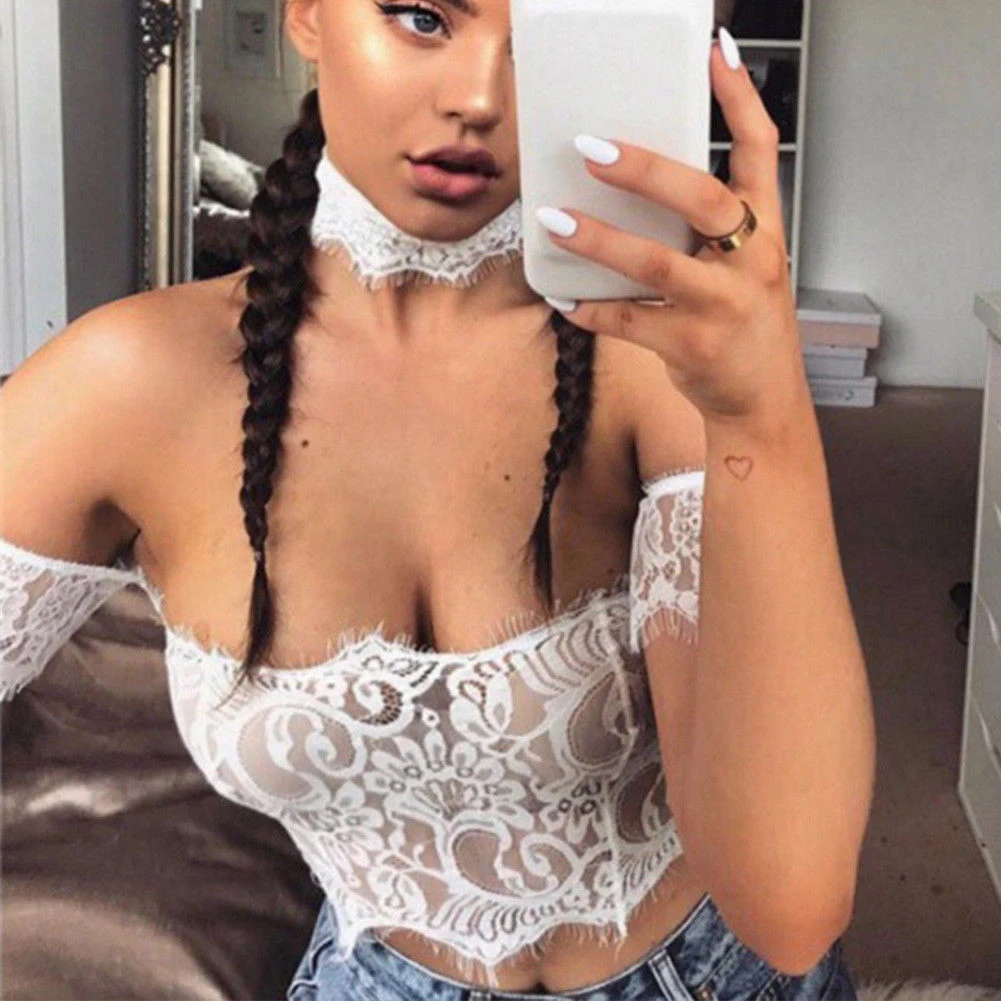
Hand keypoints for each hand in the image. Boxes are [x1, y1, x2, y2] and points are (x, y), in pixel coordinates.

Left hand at [536, 36, 809, 433]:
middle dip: (646, 171)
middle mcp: (750, 262)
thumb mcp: (744, 266)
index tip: (717, 53)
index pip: (761, 151)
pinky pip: (628, 322)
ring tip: (554, 218)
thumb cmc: (745, 326)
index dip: (741, 99)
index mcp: (766, 230)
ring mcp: (722, 306)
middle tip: (591, 148)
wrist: (763, 401)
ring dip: (599, 240)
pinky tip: (564, 297)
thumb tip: (632, 187)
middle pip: (701, 199)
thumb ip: (705, 229)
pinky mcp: (691, 347)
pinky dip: (591, 309)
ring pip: (655, 265)